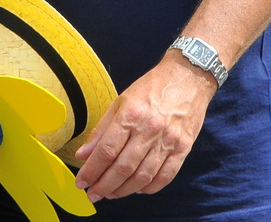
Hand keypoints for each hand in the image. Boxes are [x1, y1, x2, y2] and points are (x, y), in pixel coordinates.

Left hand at [74, 52, 213, 201]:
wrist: (189, 76)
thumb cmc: (153, 87)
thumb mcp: (121, 101)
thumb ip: (101, 130)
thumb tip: (83, 155)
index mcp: (131, 114)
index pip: (107, 151)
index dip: (92, 171)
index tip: (82, 182)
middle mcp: (150, 129)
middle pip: (123, 168)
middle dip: (104, 186)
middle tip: (94, 194)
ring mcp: (168, 140)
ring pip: (142, 176)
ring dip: (124, 190)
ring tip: (111, 193)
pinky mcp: (184, 147)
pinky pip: (165, 176)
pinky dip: (149, 188)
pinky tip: (138, 188)